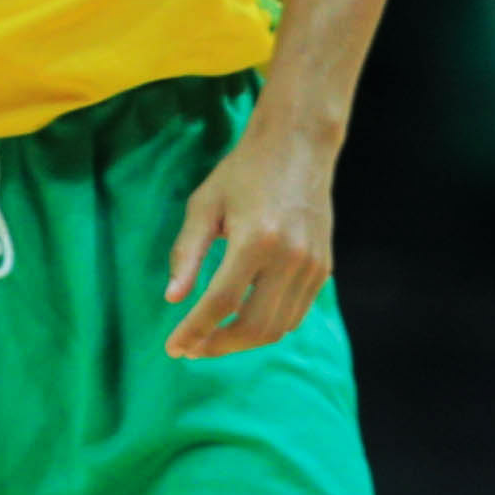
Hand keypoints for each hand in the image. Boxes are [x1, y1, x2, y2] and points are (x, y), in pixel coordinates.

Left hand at [163, 110, 336, 359]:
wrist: (298, 146)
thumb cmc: (243, 172)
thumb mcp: (204, 205)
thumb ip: (187, 254)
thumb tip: (172, 299)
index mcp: (256, 239)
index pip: (221, 303)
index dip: (194, 331)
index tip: (173, 348)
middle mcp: (289, 257)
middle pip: (253, 327)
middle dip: (218, 345)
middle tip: (192, 347)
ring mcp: (311, 266)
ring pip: (277, 329)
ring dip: (242, 342)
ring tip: (214, 337)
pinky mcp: (323, 268)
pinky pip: (295, 315)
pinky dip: (268, 328)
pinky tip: (243, 320)